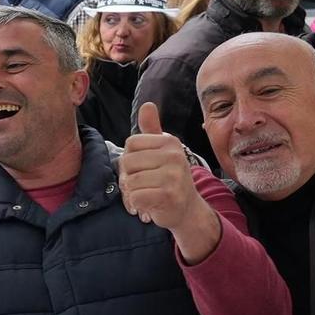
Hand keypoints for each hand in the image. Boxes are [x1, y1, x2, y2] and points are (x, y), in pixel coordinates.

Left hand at [118, 103, 219, 261]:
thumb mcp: (161, 151)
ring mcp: (173, 176)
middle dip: (128, 177)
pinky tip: (147, 205)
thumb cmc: (169, 178)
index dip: (129, 159)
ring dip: (131, 193)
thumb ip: (151, 130)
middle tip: (141, 185)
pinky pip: (136, 197)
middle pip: (127, 162)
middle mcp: (174, 155)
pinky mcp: (169, 195)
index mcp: (169, 142)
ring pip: (130, 181)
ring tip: (145, 194)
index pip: (130, 143)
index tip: (141, 168)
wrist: (187, 209)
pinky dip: (136, 204)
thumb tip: (147, 105)